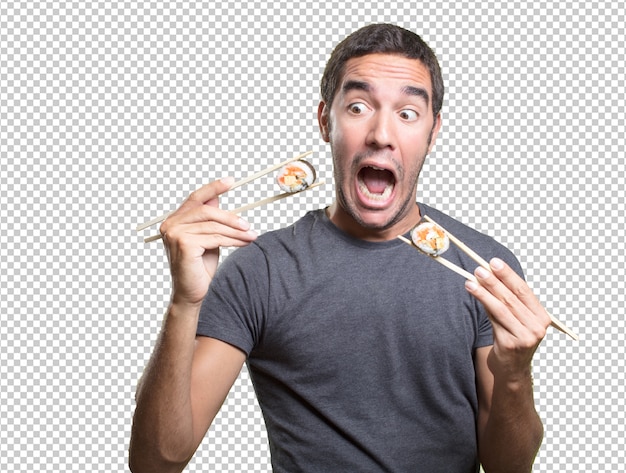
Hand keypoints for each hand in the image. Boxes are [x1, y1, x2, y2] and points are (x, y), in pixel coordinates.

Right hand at [159, 177, 257, 306]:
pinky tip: (243, 243)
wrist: (192, 293)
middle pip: (207, 210)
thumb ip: (210, 220)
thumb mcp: (208, 238)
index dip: (214, 188)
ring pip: (214, 226)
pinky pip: (214, 237)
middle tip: (248, 225)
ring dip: (236, 231)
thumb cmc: (199, 267)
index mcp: (175, 220)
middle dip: (231, 217)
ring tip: (251, 235)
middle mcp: (171, 224)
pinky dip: (232, 240)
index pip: (196, 198)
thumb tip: (217, 198)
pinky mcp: (184, 244)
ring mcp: (175, 234)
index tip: (231, 181)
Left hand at [465, 258, 550, 383]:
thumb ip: (507, 301)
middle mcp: (537, 327)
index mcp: (542, 317)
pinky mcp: (511, 344)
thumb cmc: (512, 339)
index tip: (494, 262)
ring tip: (471, 280)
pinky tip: (474, 294)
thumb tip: (487, 276)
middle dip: (494, 281)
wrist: (512, 370)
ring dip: (485, 292)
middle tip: (479, 268)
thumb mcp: (515, 319)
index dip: (508, 275)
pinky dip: (483, 304)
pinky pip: (494, 320)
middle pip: (512, 298)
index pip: (524, 291)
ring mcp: (525, 337)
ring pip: (502, 308)